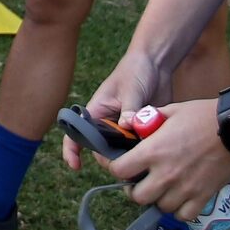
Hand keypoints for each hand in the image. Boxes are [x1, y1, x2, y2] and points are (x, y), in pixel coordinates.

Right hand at [64, 50, 172, 170]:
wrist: (157, 63)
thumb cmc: (135, 70)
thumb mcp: (131, 90)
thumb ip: (129, 110)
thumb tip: (127, 127)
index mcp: (97, 110)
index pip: (77, 132)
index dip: (72, 149)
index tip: (76, 166)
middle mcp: (109, 121)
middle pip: (103, 147)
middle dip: (111, 157)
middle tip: (126, 162)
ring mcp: (125, 126)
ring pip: (123, 149)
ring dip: (130, 154)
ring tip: (143, 157)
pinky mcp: (141, 128)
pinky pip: (140, 144)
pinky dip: (145, 148)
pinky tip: (155, 147)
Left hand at [107, 99, 229, 221]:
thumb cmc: (204, 115)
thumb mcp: (171, 110)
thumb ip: (149, 119)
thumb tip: (132, 123)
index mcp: (153, 151)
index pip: (120, 170)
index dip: (114, 168)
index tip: (118, 165)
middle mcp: (166, 173)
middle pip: (138, 196)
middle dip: (134, 189)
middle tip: (139, 180)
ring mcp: (185, 187)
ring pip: (161, 207)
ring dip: (158, 198)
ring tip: (162, 187)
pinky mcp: (203, 196)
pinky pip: (184, 215)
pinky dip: (179, 210)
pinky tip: (180, 197)